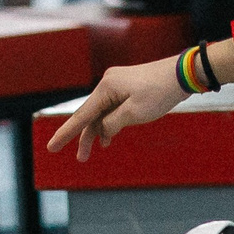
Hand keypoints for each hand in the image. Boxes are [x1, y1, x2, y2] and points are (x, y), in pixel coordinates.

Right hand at [46, 59, 190, 160]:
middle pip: (90, 115)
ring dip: (97, 132)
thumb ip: (112, 124)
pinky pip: (111, 109)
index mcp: (105, 88)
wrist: (181, 75)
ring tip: (93, 151)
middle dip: (83, 137)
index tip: (52, 147)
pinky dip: (108, 124)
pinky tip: (107, 138)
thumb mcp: (134, 114)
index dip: (66, 133)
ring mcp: (117, 86)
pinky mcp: (127, 89)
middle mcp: (107, 84)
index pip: (81, 116)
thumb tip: (102, 131)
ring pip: (101, 113)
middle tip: (80, 159)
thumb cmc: (159, 93)